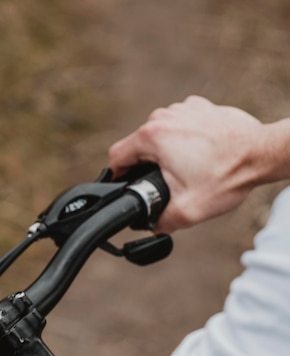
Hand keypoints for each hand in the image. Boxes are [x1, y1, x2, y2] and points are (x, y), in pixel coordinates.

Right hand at [109, 96, 263, 232]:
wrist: (262, 154)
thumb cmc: (227, 176)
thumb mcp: (186, 210)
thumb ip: (160, 221)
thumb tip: (151, 224)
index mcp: (152, 136)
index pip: (116, 157)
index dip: (116, 177)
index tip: (125, 187)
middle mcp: (163, 116)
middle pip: (138, 146)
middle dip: (146, 167)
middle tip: (165, 184)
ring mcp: (182, 108)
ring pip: (159, 135)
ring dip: (165, 152)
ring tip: (186, 170)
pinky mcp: (199, 107)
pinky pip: (180, 125)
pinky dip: (184, 140)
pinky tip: (200, 155)